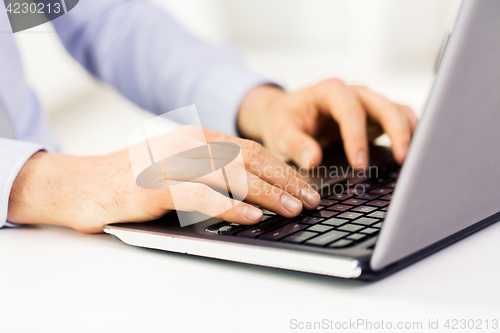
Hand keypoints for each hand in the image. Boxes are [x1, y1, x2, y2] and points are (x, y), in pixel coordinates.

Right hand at [7, 126, 319, 232]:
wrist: (81, 184)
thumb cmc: (132, 179)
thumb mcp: (176, 166)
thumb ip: (208, 169)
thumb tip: (250, 189)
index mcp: (196, 138)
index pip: (250, 150)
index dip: (281, 169)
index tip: (304, 186)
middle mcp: (187, 144)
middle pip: (249, 159)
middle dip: (285, 181)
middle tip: (310, 200)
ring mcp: (171, 163)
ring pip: (231, 175)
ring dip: (267, 193)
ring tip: (292, 210)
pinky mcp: (155, 185)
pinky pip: (201, 195)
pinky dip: (229, 206)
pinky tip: (251, 217)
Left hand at [238, 80, 417, 168]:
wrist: (286, 115)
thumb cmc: (284, 121)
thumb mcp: (281, 133)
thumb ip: (296, 145)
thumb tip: (313, 160)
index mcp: (329, 91)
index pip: (350, 111)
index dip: (357, 137)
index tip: (359, 164)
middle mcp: (353, 93)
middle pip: (384, 106)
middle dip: (397, 131)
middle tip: (403, 160)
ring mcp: (367, 104)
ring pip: (398, 111)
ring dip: (409, 133)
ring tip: (415, 159)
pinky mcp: (375, 117)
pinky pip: (400, 120)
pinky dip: (410, 134)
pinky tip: (413, 154)